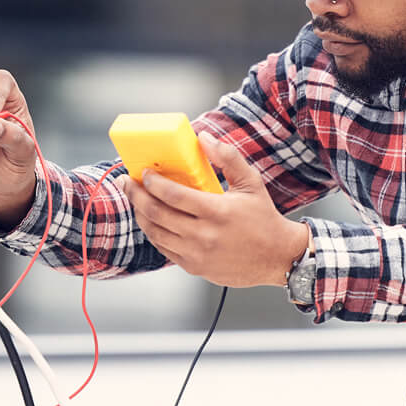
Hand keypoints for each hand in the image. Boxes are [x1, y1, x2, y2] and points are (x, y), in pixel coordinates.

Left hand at [124, 135, 309, 287]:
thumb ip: (227, 158)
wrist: (278, 256)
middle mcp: (203, 235)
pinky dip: (154, 232)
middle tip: (127, 183)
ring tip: (135, 200)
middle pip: (156, 213)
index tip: (143, 172)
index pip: (172, 195)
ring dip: (140, 214)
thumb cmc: (264, 218)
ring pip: (155, 233)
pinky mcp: (195, 268)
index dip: (151, 182)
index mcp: (216, 211)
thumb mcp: (250, 182)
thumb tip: (203, 138)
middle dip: (136, 195)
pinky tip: (151, 220)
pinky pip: (164, 249)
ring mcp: (197, 254)